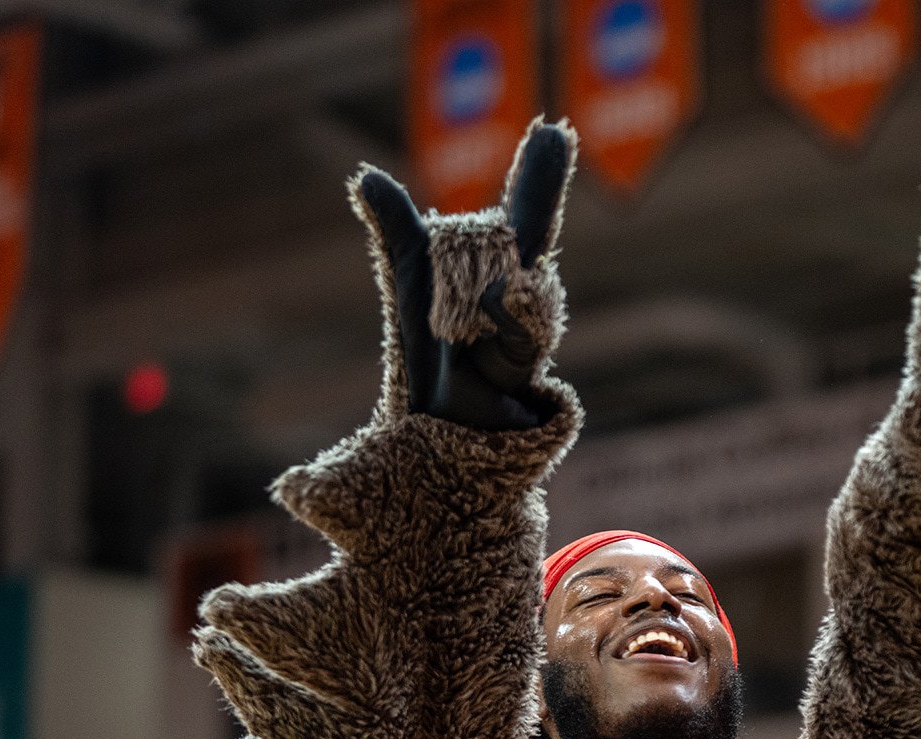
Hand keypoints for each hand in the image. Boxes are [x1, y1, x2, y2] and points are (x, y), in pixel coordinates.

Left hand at [355, 123, 572, 430]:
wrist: (437, 424)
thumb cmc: (434, 350)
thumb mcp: (414, 280)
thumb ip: (400, 229)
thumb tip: (366, 175)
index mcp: (499, 266)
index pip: (526, 213)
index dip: (539, 176)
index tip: (554, 131)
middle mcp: (520, 295)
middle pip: (532, 238)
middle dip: (542, 189)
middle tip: (552, 139)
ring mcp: (527, 336)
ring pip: (526, 286)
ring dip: (501, 282)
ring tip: (483, 288)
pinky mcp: (527, 376)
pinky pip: (524, 330)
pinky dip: (510, 314)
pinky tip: (502, 299)